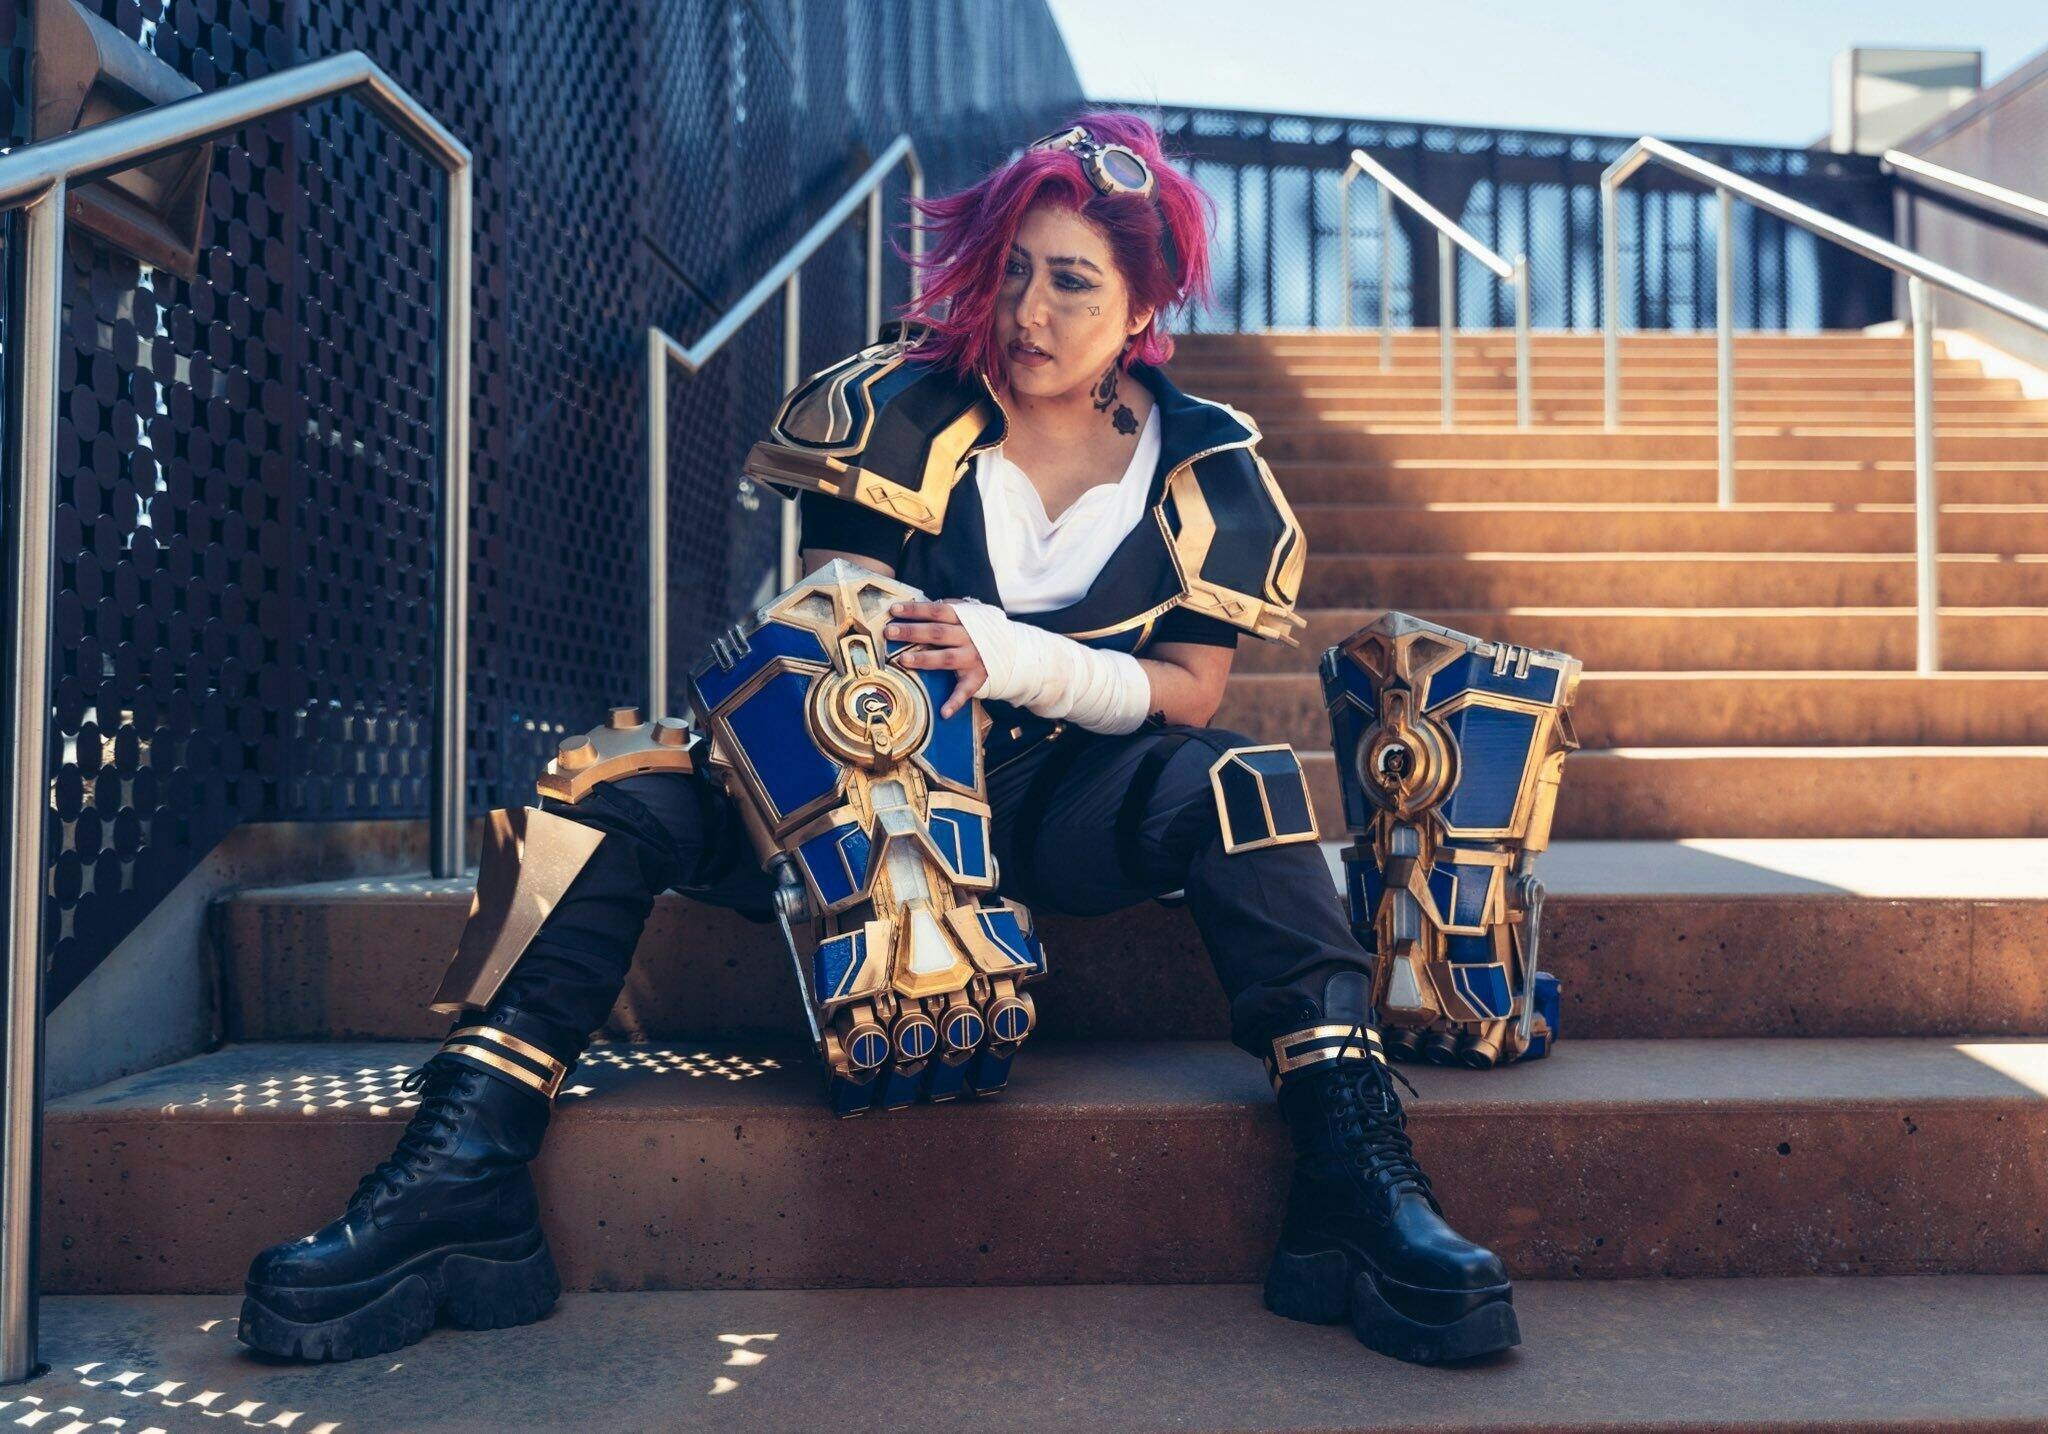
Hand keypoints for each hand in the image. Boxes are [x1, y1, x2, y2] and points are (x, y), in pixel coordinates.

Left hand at [886, 600, 987, 718]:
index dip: (915, 610)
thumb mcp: (970, 613)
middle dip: (912, 632)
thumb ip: (949, 608)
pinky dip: (955, 702)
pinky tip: (943, 712)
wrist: (1011, 649)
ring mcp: (973, 658)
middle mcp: (969, 637)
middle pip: (937, 633)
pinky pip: (965, 691)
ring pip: (946, 658)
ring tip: (903, 660)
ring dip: (924, 659)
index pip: (937, 611)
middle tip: (889, 632)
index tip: (894, 610)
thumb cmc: (980, 630)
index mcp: (965, 619)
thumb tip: (919, 606)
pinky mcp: (977, 678)